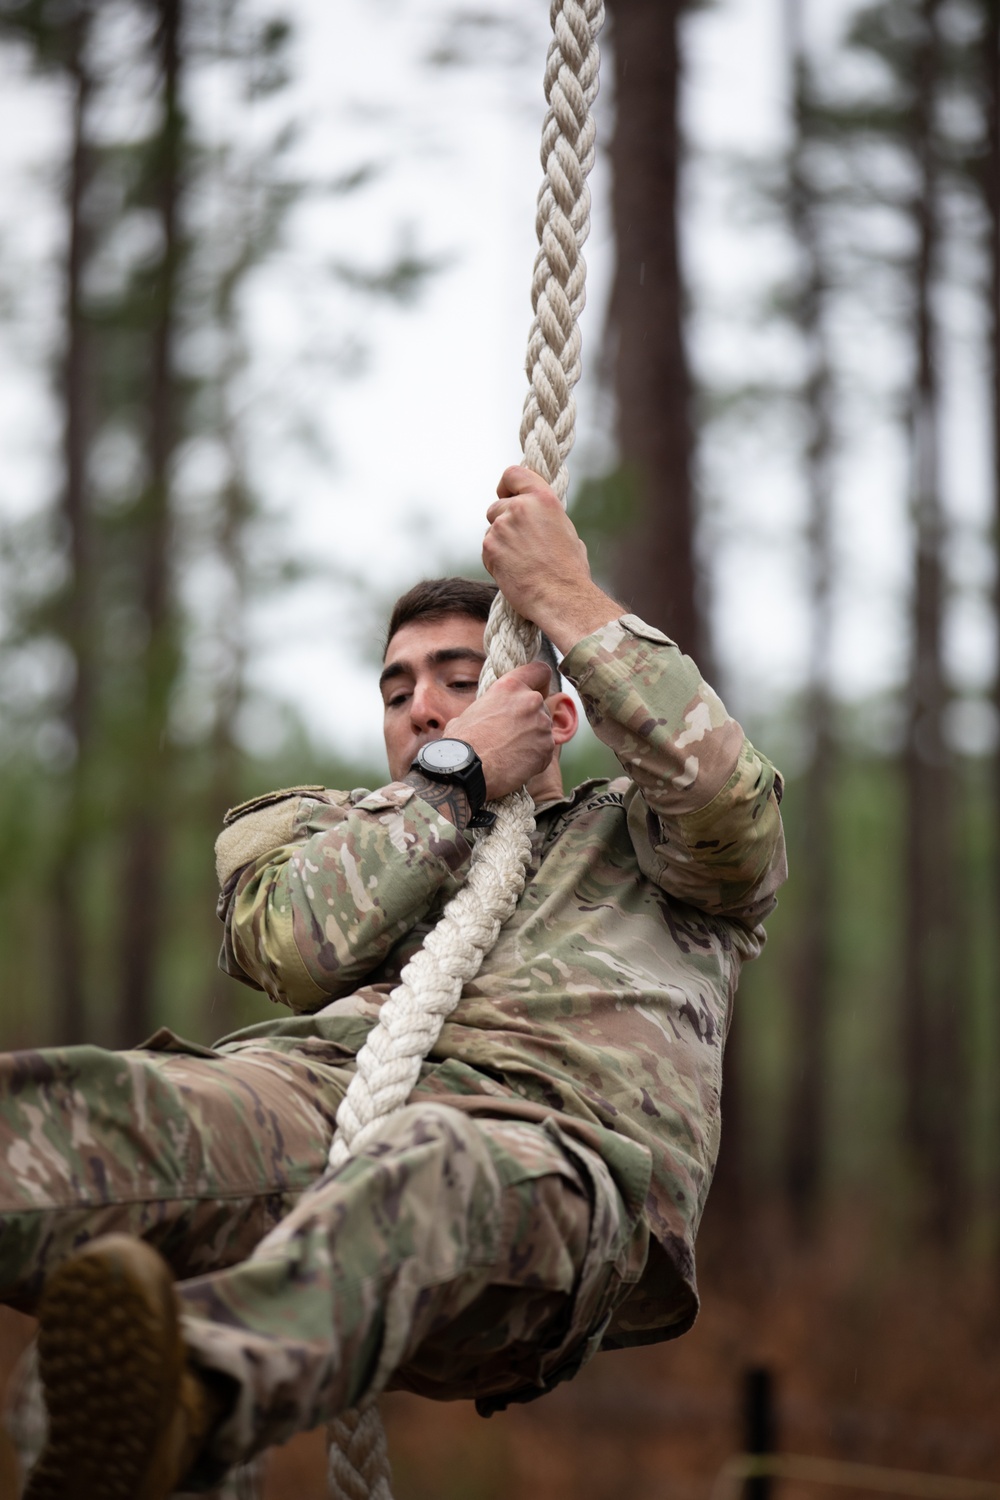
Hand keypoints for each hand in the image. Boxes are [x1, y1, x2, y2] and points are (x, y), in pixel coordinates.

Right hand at [445, 660, 554, 799]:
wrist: (468, 770)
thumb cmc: (462, 742)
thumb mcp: (470, 712)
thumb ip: (490, 706)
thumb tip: (486, 714)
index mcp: (510, 686)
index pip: (540, 671)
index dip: (540, 681)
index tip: (535, 690)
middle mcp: (531, 701)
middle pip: (541, 704)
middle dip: (530, 716)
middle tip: (512, 732)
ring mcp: (542, 725)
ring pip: (544, 728)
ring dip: (532, 737)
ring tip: (510, 752)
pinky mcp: (547, 748)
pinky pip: (545, 749)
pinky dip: (535, 756)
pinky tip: (516, 764)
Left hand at [484, 466, 622, 651]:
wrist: (560, 597)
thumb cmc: (569, 570)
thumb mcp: (566, 530)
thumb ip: (545, 516)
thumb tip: (536, 517)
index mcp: (543, 498)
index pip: (513, 474)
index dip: (506, 486)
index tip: (506, 495)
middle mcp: (520, 507)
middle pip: (496, 506)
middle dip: (503, 521)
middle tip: (519, 542)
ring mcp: (501, 527)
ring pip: (491, 530)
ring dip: (500, 542)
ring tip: (522, 561)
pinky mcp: (489, 547)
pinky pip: (487, 549)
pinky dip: (496, 559)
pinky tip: (514, 572)